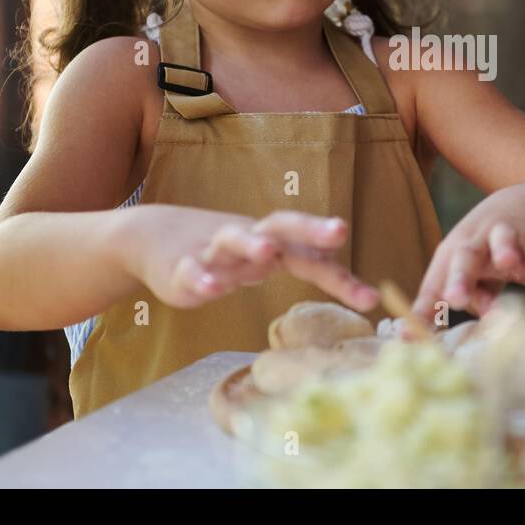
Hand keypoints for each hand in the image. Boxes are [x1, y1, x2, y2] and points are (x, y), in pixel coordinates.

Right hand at [126, 206, 377, 311]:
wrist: (154, 236)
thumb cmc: (226, 251)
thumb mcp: (266, 255)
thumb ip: (303, 260)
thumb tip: (345, 267)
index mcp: (273, 241)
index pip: (312, 253)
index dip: (340, 275)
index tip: (370, 299)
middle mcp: (249, 239)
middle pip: (282, 226)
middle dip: (311, 228)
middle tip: (340, 230)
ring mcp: (213, 250)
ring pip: (233, 240)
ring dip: (251, 245)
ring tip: (266, 255)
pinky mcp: (180, 266)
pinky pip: (191, 270)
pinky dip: (200, 277)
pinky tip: (209, 289)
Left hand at [412, 187, 524, 318]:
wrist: (522, 207)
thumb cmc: (486, 252)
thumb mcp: (473, 275)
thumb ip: (473, 299)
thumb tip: (482, 320)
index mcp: (451, 255)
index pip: (434, 286)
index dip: (422, 311)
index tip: (407, 338)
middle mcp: (475, 243)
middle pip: (464, 258)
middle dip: (460, 277)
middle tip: (455, 299)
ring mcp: (505, 238)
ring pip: (503, 242)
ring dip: (504, 250)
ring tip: (507, 261)